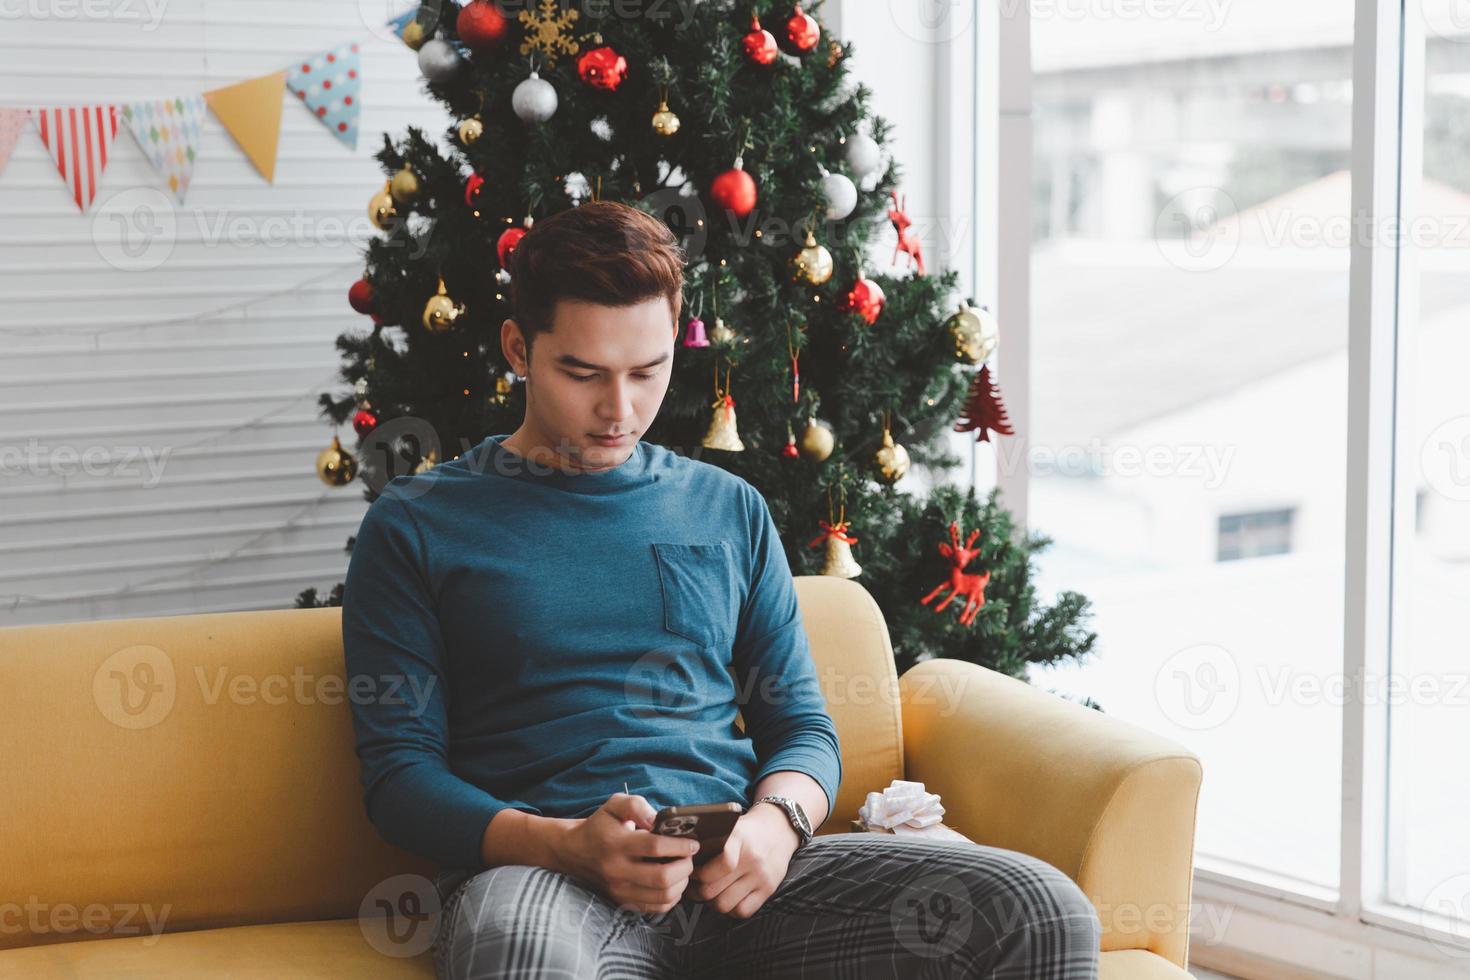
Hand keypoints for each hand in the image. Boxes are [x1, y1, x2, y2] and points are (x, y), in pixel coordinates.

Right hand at [555, 793, 700, 914]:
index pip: (654, 847)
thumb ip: (637, 806)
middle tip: (690, 856)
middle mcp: (617, 870)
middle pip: (662, 877)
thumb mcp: (615, 805)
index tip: (693, 842)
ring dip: (682, 883)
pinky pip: (656, 907)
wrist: (575, 851)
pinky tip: (673, 882)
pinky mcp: (623, 902)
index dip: (679, 845)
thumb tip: (657, 820)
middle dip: (685, 866)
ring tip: (683, 868)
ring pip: (662, 896)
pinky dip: (672, 896)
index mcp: (616, 843)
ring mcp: (620, 890)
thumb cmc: (601, 825)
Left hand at [688, 803, 799, 918]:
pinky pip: (742, 911)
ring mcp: (761, 876)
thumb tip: (682, 860)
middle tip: (693, 887)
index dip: (698, 873)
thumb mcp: (729, 827)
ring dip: (712, 903)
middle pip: (713, 889)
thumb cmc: (746, 831)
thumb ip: (708, 842)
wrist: (779, 829)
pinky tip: (728, 898)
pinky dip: (730, 909)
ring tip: (710, 894)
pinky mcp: (768, 890)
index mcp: (738, 839)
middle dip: (697, 891)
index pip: (720, 863)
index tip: (690, 871)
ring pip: (724, 904)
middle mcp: (751, 859)